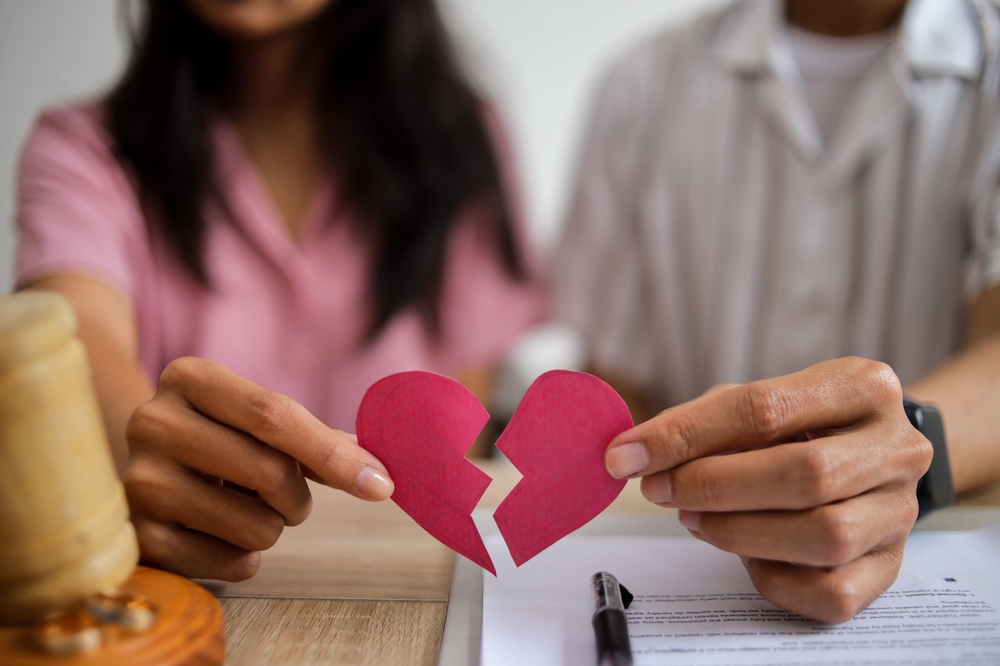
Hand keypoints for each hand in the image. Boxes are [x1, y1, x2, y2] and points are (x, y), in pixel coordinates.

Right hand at [123, 357, 393, 580]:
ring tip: (242, 509)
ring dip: (272, 527)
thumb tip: (382, 472)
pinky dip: (245, 559)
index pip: (274, 414)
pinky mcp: (138, 537)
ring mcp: (138, 481)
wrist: (146, 465)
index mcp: (190, 378)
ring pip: (256, 526)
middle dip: (299, 497)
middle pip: (270, 471)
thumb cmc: (222, 439)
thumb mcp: (258, 421)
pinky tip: (218, 535)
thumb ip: (318, 440)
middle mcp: (153, 422)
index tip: (382, 484)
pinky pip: (231, 564)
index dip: (334, 455)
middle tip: (286, 496)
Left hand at [604, 357, 932, 621]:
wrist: (867, 455)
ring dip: (739, 532)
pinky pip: (832, 591)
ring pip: (823, 535)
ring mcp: (900, 511)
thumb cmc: (798, 427)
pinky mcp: (892, 566)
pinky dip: (777, 580)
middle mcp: (896, 447)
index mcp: (862, 387)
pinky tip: (748, 556)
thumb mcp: (754, 403)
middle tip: (662, 490)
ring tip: (695, 518)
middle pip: (804, 475)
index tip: (627, 456)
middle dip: (714, 486)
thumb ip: (697, 424)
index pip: (764, 408)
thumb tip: (630, 456)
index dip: (685, 435)